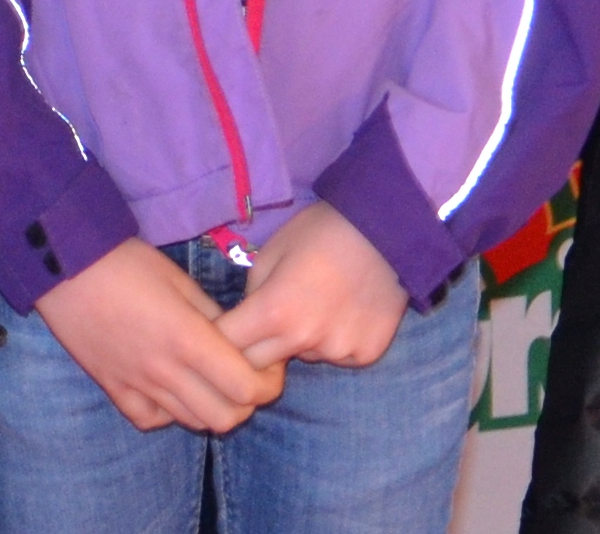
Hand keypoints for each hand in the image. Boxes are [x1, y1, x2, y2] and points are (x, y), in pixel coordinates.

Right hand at [36, 238, 282, 432]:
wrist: (62, 263)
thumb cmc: (124, 261)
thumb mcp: (178, 279)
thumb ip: (212, 316)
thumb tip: (238, 342)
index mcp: (188, 338)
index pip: (247, 388)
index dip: (267, 382)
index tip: (266, 364)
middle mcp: (166, 371)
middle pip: (227, 417)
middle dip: (245, 400)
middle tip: (240, 375)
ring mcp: (137, 385)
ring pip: (194, 422)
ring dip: (211, 406)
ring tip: (206, 380)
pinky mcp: (113, 389)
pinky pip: (152, 420)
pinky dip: (169, 411)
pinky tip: (168, 387)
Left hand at [215, 202, 406, 369]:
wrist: (383, 233)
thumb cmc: (318, 233)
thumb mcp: (271, 252)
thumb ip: (253, 292)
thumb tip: (248, 322)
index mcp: (275, 312)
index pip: (230, 345)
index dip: (218, 339)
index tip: (216, 333)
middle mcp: (305, 341)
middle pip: (259, 367)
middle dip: (250, 350)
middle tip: (258, 325)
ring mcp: (339, 353)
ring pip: (300, 358)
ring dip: (295, 343)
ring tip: (313, 305)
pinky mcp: (365, 357)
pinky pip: (334, 357)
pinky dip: (329, 342)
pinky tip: (341, 312)